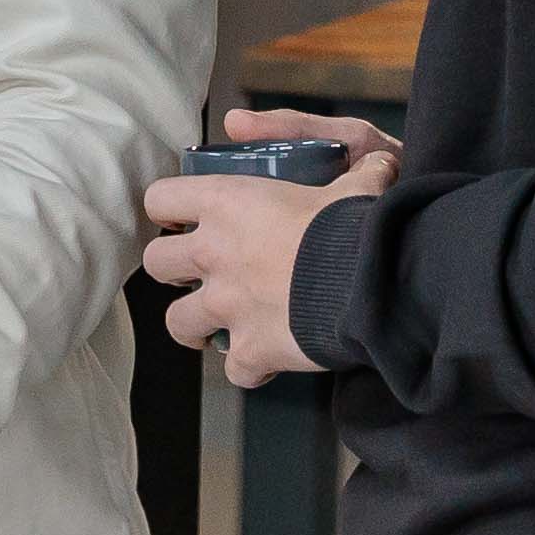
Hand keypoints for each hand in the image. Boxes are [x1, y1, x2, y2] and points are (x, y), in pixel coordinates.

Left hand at [143, 108, 399, 387]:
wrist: (375, 284)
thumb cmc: (359, 225)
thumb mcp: (358, 182)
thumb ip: (358, 170)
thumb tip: (377, 164)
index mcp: (227, 202)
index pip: (161, 198)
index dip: (169, 208)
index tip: (181, 218)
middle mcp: (214, 253)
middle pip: (156, 262)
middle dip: (174, 269)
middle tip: (201, 272)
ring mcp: (226, 306)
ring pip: (177, 322)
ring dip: (196, 324)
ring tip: (217, 325)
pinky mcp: (251, 350)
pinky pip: (235, 369)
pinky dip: (250, 367)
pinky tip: (267, 361)